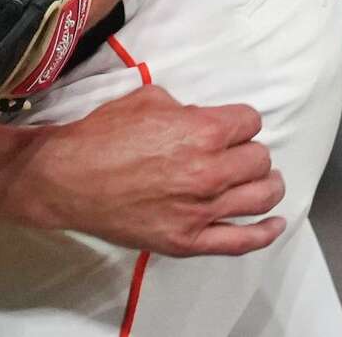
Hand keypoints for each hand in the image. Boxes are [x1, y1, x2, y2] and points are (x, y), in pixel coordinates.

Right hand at [0, 85, 285, 256]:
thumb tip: (199, 118)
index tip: (230, 126)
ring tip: (259, 181)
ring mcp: (202, 210)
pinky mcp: (190, 240)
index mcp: (202, 131)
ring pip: (262, 196)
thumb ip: (183, 108)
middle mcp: (210, 171)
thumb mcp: (144, 100)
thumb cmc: (100, 135)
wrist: (66, 177)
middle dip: (249, 150)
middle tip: (233, 152)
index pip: (250, 121)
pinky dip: (266, 232)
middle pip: (260, 159)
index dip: (239, 121)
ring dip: (265, 184)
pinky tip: (274, 222)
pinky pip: (244, 240)